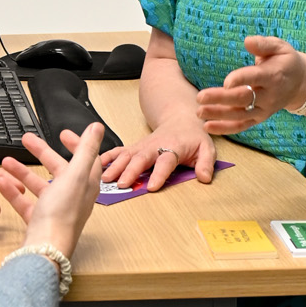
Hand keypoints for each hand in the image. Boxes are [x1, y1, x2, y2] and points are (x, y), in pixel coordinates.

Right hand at [0, 123, 103, 261]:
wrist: (45, 250)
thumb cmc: (62, 215)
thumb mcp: (75, 175)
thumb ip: (86, 149)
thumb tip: (97, 127)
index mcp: (84, 184)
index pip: (85, 159)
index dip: (76, 144)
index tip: (63, 134)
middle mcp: (72, 196)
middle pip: (58, 169)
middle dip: (42, 152)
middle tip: (27, 140)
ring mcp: (55, 209)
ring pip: (39, 184)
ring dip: (22, 171)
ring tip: (7, 161)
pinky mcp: (39, 221)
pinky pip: (25, 201)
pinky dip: (13, 190)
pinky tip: (2, 182)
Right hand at [100, 118, 216, 192]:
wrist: (181, 119)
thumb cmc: (194, 137)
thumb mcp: (207, 149)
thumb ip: (206, 163)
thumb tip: (204, 178)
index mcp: (173, 147)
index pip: (166, 161)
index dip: (159, 174)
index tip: (152, 187)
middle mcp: (155, 145)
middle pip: (141, 158)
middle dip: (130, 171)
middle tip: (122, 184)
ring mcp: (143, 145)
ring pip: (127, 155)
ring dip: (115, 165)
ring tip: (105, 178)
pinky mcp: (135, 146)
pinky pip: (120, 150)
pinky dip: (108, 156)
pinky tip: (98, 164)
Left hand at [196, 35, 305, 134]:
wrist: (301, 84)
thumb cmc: (285, 61)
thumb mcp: (280, 47)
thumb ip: (263, 44)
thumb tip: (247, 41)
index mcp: (272, 76)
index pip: (255, 78)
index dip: (241, 80)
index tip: (225, 82)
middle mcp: (269, 96)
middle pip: (243, 98)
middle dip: (220, 99)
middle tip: (199, 97)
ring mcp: (264, 110)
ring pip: (240, 115)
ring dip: (218, 115)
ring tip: (199, 111)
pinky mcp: (259, 118)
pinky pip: (242, 125)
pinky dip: (225, 128)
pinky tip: (208, 127)